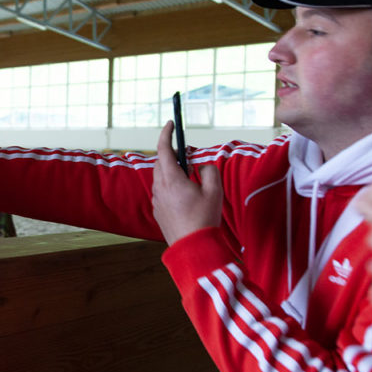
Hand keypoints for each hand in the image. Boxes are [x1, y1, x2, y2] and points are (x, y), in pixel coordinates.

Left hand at [151, 120, 222, 244]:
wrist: (192, 247)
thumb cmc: (204, 218)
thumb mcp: (214, 191)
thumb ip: (209, 171)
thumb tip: (200, 167)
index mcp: (172, 179)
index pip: (164, 148)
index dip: (166, 133)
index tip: (171, 123)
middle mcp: (160, 187)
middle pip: (161, 162)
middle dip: (172, 153)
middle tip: (188, 156)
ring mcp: (157, 200)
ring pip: (160, 177)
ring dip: (172, 171)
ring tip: (189, 177)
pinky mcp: (157, 210)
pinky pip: (161, 191)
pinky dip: (170, 185)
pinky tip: (185, 196)